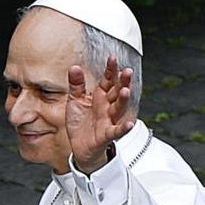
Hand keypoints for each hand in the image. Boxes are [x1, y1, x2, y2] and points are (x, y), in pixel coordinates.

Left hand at [66, 55, 135, 174]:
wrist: (80, 146)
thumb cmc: (81, 122)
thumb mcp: (75, 101)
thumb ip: (76, 85)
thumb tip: (74, 67)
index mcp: (100, 96)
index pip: (108, 81)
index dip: (111, 70)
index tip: (113, 58)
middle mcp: (107, 107)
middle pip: (117, 92)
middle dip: (122, 82)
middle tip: (127, 71)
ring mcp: (108, 120)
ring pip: (118, 109)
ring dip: (123, 100)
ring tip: (126, 90)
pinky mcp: (106, 135)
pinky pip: (116, 131)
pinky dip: (123, 128)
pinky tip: (131, 124)